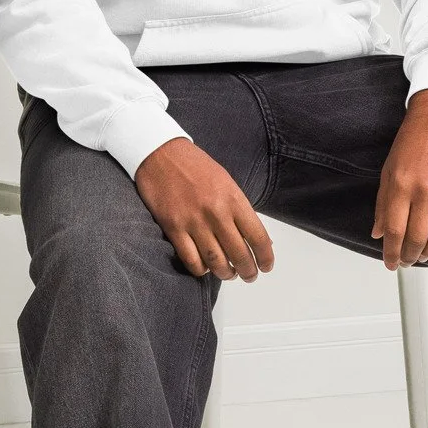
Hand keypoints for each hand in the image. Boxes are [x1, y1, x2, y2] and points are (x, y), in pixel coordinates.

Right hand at [134, 138, 274, 281]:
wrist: (161, 152)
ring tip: (228, 274)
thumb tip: (257, 238)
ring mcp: (193, 221)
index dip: (265, 257)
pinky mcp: (173, 227)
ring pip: (216, 262)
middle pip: (239, 254)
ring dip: (225, 273)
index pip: (258, 237)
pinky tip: (205, 267)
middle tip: (249, 275)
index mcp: (233, 198)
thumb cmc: (194, 166)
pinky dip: (201, 270)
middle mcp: (216, 212)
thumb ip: (240, 209)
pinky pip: (191, 260)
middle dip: (248, 271)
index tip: (266, 266)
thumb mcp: (226, 182)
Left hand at [374, 89, 427, 268]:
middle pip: (418, 238)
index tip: (391, 263)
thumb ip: (383, 203)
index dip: (392, 253)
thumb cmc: (413, 138)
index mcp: (401, 184)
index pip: (394, 231)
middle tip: (408, 262)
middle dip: (411, 257)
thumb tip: (378, 232)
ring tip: (425, 254)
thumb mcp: (389, 168)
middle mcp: (425, 189)